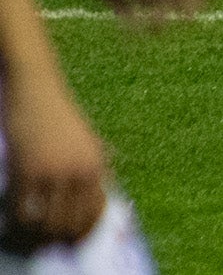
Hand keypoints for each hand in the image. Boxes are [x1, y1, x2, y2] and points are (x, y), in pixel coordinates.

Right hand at [2, 75, 104, 249]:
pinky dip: (13, 223)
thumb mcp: (87, 139)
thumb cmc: (59, 114)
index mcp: (97, 165)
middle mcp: (79, 171)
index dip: (80, 232)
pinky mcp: (26, 170)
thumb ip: (96, 165)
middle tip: (39, 243)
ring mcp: (52, 171)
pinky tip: (9, 222)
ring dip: (32, 235)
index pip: (94, 213)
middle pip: (69, 223)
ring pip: (45, 223)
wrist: (37, 88)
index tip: (67, 240)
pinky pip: (21, 210)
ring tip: (22, 236)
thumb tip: (105, 190)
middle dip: (54, 239)